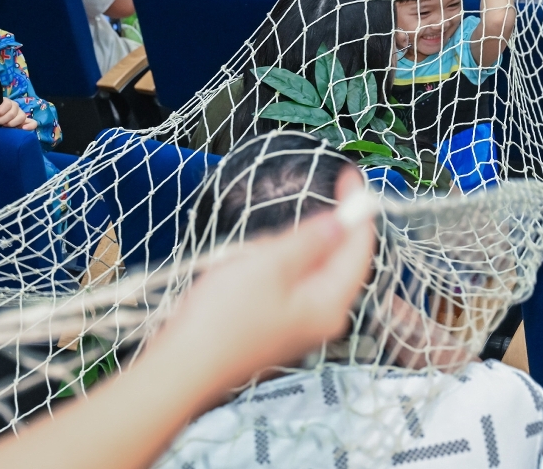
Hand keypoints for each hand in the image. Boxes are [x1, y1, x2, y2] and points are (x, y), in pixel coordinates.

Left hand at [0, 97, 32, 129]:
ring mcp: (22, 116)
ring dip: (12, 123)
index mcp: (7, 103)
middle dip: (4, 119)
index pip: (8, 103)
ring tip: (5, 127)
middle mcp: (16, 108)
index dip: (1, 110)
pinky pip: (33, 123)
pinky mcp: (26, 124)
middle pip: (14, 112)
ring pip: (22, 117)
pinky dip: (30, 126)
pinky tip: (23, 129)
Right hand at [161, 190, 375, 389]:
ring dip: (298, 249)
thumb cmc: (225, 315)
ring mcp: (302, 327)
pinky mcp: (279, 329)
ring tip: (264, 246)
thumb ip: (311, 240)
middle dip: (328, 230)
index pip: (359, 248)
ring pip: (313, 273)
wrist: (183, 367)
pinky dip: (282, 268)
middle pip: (340, 262)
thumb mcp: (270, 265)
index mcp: (331, 303)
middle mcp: (325, 319)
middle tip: (315, 199)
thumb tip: (343, 221)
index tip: (351, 174)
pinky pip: (293, 287)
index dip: (358, 210)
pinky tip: (254, 265)